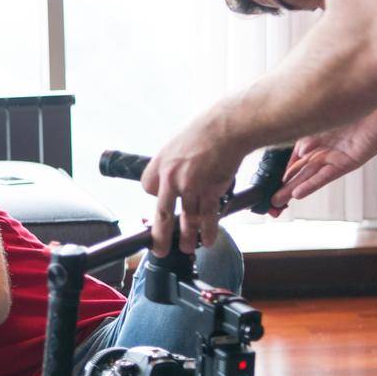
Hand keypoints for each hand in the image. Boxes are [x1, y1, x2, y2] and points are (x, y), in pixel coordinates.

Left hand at [141, 116, 247, 255]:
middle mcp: (171, 178)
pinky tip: (207, 240)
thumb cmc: (206, 131)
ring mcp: (191, 186)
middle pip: (162, 213)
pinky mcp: (210, 190)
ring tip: (186, 248)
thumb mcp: (178, 143)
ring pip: (187, 219)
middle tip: (159, 249)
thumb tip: (176, 173)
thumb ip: (174, 162)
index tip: (166, 200)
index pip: (148, 188)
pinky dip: (208, 231)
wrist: (228, 126)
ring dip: (187, 237)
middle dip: (160, 236)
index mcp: (160, 164)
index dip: (157, 195)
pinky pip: (208, 216)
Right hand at [270, 105, 376, 213]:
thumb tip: (299, 153)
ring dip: (293, 189)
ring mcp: (333, 158)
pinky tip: (299, 193)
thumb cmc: (354, 111)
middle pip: (298, 173)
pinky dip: (312, 184)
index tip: (267, 185)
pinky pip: (326, 176)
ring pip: (308, 176)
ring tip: (278, 201)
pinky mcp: (347, 163)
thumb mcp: (322, 121)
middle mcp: (322, 152)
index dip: (280, 174)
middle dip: (283, 187)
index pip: (291, 162)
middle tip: (270, 201)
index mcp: (313, 142)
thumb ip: (308, 137)